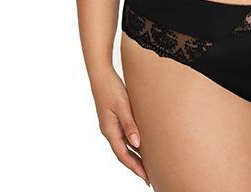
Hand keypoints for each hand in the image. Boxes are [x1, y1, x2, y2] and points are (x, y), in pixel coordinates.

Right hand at [90, 67, 149, 185]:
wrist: (101, 74)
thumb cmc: (111, 88)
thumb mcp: (122, 106)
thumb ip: (129, 125)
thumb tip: (137, 144)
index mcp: (109, 130)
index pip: (123, 155)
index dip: (134, 166)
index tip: (145, 177)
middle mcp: (109, 130)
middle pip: (123, 153)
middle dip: (135, 166)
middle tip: (148, 177)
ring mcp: (111, 125)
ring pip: (124, 145)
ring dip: (135, 156)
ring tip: (148, 164)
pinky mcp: (114, 118)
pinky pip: (124, 136)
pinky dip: (133, 143)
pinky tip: (142, 144)